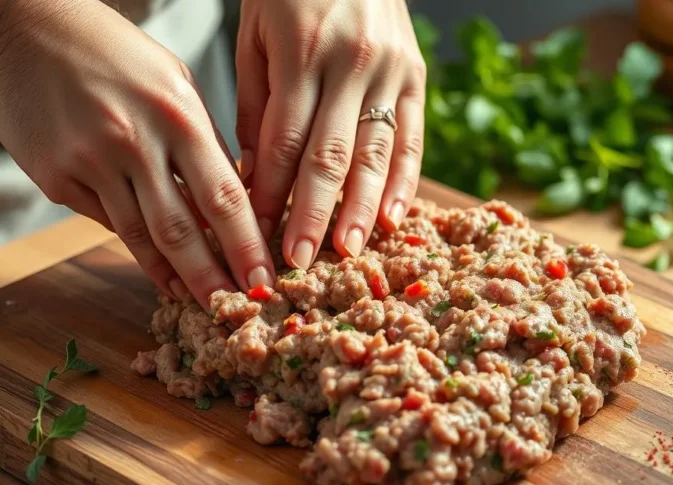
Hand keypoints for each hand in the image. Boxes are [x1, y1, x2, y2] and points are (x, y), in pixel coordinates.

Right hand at [0, 0, 273, 306]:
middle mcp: (135, 142)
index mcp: (177, 114)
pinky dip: (137, 250)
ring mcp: (92, 164)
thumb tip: (233, 196)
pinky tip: (157, 270)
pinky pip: (108, 223)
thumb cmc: (108, 51)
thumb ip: (203, 138)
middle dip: (214, 277)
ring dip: (174, 276)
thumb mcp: (172, 81)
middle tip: (236, 308)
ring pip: (142, 236)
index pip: (225, 195)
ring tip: (198, 301)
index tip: (265, 277)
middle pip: (184, 229)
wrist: (20, 31)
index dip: (247, 245)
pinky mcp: (58, 179)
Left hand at [237, 0, 425, 268]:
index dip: (270, 193)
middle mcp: (350, 63)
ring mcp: (389, 69)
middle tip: (300, 262)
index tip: (257, 233)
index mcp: (300, 50)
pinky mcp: (416, 74)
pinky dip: (404, 182)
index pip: (284, 140)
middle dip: (312, 214)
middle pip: (330, 156)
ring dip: (360, 209)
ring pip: (375, 154)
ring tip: (347, 252)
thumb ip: (257, 103)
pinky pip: (412, 138)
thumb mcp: (255, 34)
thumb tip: (257, 175)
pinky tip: (392, 219)